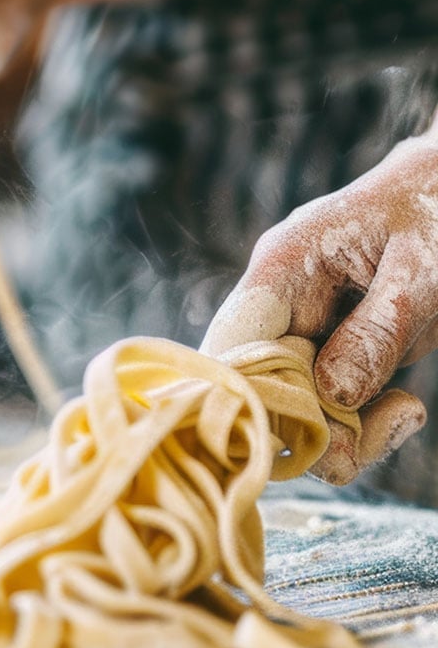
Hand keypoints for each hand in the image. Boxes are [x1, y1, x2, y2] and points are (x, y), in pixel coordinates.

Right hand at [202, 135, 437, 483]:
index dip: (253, 403)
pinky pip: (317, 407)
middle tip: (395, 422)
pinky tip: (400, 407)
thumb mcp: (425, 270)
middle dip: (317, 429)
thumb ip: (379, 330)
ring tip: (406, 412)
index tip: (318, 435)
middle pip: (256, 392)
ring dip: (342, 433)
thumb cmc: (437, 212)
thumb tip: (333, 393)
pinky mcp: (319, 352)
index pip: (231, 349)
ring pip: (285, 410)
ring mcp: (293, 330)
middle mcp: (273, 304)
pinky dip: (355, 425)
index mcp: (281, 269)